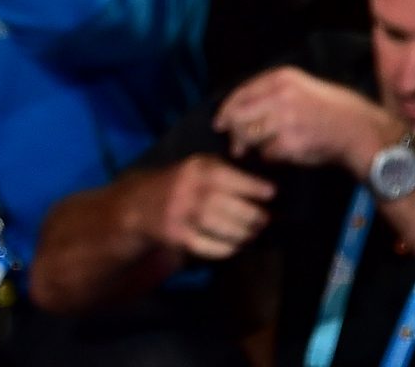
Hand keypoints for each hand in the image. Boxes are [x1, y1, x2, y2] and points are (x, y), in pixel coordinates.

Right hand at [138, 155, 275, 261]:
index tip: (272, 193)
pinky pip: (211, 247)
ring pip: (224, 228)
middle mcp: (190, 190)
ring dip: (244, 233)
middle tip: (266, 219)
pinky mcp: (179, 236)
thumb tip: (263, 183)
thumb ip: (225, 169)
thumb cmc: (181, 183)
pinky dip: (228, 249)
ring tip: (253, 233)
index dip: (256, 187)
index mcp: (197, 169)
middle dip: (255, 215)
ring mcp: (183, 215)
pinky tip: (235, 245)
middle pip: (232, 207)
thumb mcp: (197, 166)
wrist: (141, 203)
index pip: (232, 177)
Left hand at [214, 66, 397, 173]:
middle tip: (235, 144)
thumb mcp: (301, 86)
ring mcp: (285, 119)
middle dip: (233, 132)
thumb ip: (272, 92)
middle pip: (239, 116)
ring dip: (252, 146)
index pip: (241, 92)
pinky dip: (271, 156)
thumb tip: (240, 108)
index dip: (226, 110)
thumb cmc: (331, 109)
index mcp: (282, 78)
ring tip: (261, 149)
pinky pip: (268, 153)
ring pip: (250, 135)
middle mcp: (280, 96)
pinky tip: (283, 153)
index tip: (219, 122)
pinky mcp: (291, 142)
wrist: (358, 130)